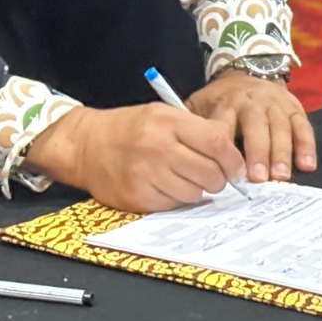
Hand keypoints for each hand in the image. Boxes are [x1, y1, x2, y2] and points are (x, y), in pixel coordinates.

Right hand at [25, 105, 246, 211]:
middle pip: (210, 172)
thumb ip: (194, 131)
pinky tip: (166, 187)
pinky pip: (173, 205)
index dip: (233, 159)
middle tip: (213, 177)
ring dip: (197, 190)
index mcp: (167, 121)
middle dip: (219, 179)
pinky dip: (176, 199)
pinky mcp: (137, 196)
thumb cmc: (128, 129)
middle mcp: (157, 146)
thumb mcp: (160, 115)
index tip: (236, 167)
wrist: (84, 144)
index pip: (217, 142)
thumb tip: (232, 159)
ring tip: (184, 179)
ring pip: (194, 193)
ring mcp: (146, 173)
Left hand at [188, 69, 315, 183]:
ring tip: (280, 176)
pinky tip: (306, 165)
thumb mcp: (199, 106)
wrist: (246, 71)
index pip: (224, 127)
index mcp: (225, 103)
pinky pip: (302, 126)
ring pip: (280, 127)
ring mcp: (274, 104)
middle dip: (257, 152)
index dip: (225, 149)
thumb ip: (188, 126)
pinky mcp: (294, 107)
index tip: (225, 170)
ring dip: (281, 153)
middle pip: (256, 127)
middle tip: (257, 178)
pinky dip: (306, 146)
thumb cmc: (220, 100)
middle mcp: (251, 102)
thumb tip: (171, 154)